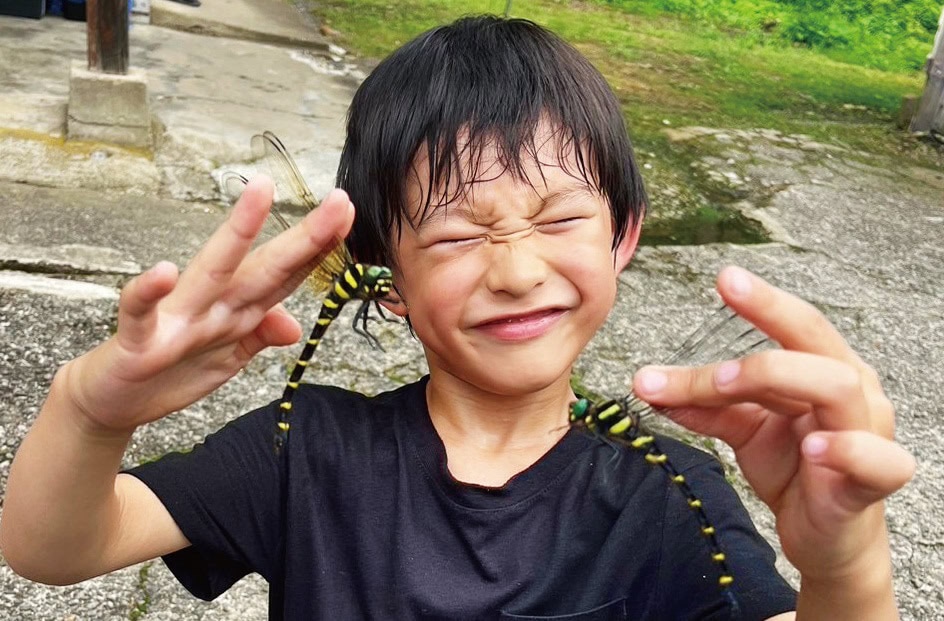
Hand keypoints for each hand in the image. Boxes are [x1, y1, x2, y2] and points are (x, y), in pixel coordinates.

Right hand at [63, 177, 354, 432]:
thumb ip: (258, 335)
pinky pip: (143, 313)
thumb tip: (295, 326)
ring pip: (212, 272)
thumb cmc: (171, 370)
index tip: (348, 214)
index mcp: (237, 310)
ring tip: (260, 194)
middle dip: (304, 236)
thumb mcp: (226, 360)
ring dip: (236, 233)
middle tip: (340, 200)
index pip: (285, 275)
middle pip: (265, 266)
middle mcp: (213, 305)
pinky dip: (149, 293)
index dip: (319, 248)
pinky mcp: (139, 341)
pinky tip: (163, 271)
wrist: (113, 401)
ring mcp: (177, 319)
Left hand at [632, 266, 914, 583]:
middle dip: (769, 317)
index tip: (724, 278)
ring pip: (839, 387)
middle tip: (720, 307)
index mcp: (820, 368)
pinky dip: (848, 450)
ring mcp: (868, 431)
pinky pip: (878, 460)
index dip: (762, 301)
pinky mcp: (873, 481)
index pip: (794, 323)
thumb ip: (702, 404)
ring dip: (779, 378)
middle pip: (815, 339)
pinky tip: (817, 449)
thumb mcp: (741, 430)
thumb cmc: (794, 469)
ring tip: (726, 383)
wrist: (826, 536)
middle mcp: (851, 389)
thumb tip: (645, 382)